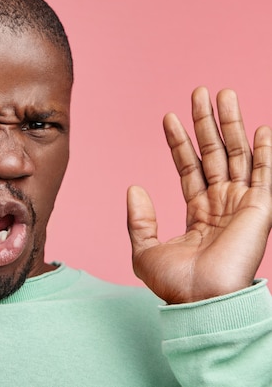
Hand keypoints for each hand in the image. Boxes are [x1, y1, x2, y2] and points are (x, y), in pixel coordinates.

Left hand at [127, 87, 271, 303]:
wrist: (199, 300)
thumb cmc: (175, 283)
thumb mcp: (145, 249)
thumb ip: (139, 219)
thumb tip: (134, 188)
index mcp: (198, 212)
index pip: (189, 167)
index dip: (179, 142)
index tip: (168, 117)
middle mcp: (222, 203)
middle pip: (214, 153)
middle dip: (206, 122)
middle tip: (199, 92)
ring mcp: (242, 204)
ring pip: (237, 154)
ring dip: (231, 124)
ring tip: (223, 94)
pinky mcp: (260, 209)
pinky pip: (265, 173)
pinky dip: (266, 151)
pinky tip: (262, 127)